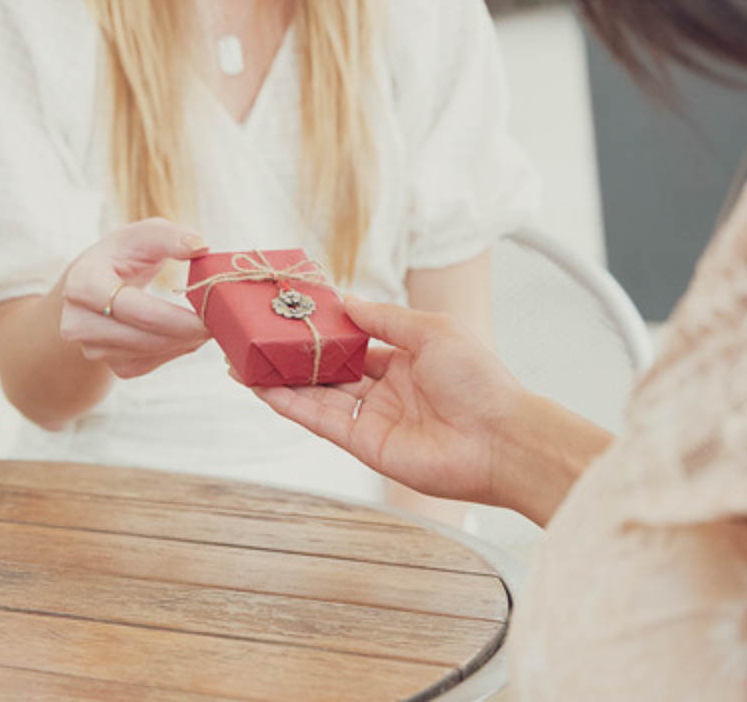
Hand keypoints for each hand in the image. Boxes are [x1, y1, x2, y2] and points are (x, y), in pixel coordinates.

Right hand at [59, 218, 210, 378]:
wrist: (96, 283)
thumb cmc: (124, 254)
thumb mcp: (143, 235)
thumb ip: (171, 236)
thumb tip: (200, 247)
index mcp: (83, 283)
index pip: (131, 308)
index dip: (175, 316)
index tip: (211, 313)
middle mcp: (78, 322)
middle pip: (143, 337)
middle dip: (187, 332)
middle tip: (222, 321)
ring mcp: (91, 348)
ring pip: (148, 354)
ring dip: (184, 342)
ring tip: (209, 322)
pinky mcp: (110, 365)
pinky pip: (149, 365)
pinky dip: (175, 351)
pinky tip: (188, 333)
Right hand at [252, 294, 525, 507]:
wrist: (501, 439)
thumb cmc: (478, 379)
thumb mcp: (431, 330)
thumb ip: (384, 318)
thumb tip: (345, 300)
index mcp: (406, 358)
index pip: (355, 340)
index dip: (325, 328)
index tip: (294, 313)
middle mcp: (387, 388)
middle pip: (330, 369)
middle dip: (296, 356)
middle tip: (259, 339)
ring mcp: (374, 417)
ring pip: (318, 395)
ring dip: (282, 380)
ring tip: (245, 362)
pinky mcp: (365, 445)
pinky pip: (321, 421)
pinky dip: (291, 405)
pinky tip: (264, 388)